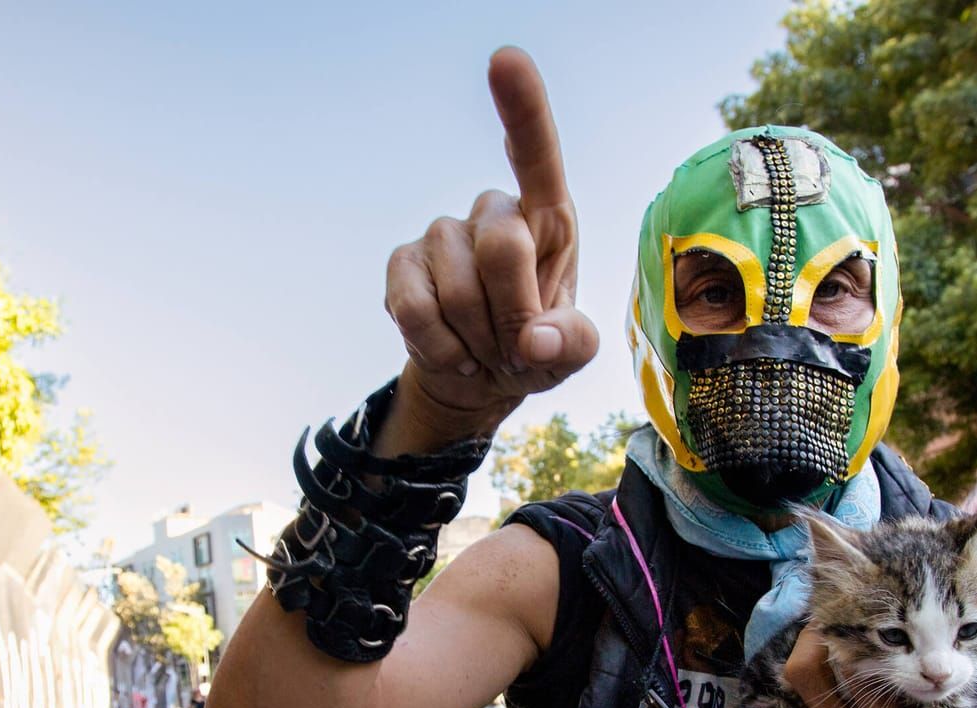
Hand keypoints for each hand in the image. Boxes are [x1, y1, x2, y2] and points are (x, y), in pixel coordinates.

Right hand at [379, 48, 599, 451]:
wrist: (479, 378)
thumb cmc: (536, 351)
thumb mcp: (571, 353)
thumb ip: (572, 344)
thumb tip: (536, 340)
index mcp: (547, 217)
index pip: (537, 154)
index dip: (522, 109)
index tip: (505, 61)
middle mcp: (494, 213)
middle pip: (503, 245)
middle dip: (512, 312)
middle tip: (516, 344)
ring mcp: (443, 235)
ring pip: (458, 288)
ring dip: (476, 338)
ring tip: (484, 348)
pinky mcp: (403, 263)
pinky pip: (414, 307)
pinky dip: (437, 345)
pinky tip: (452, 350)